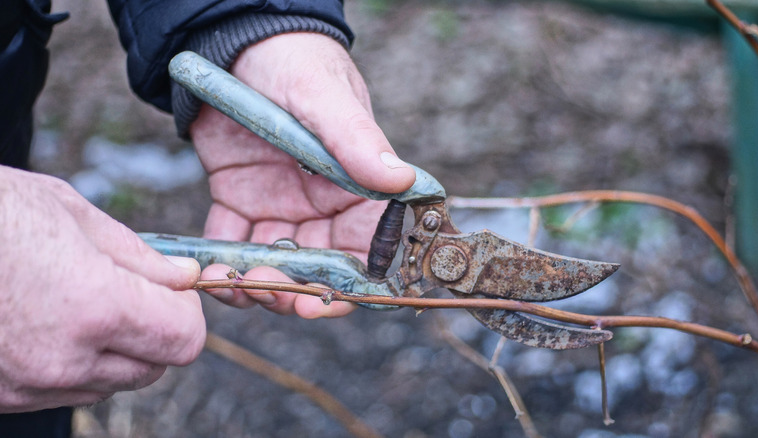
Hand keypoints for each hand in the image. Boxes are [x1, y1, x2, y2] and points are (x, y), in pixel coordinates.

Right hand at [0, 167, 205, 412]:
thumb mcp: (72, 213)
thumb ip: (140, 256)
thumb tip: (184, 278)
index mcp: (96, 306)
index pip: (185, 340)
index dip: (187, 312)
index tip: (172, 288)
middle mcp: (66, 359)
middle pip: (155, 368)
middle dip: (156, 332)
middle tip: (131, 292)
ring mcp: (28, 385)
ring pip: (111, 383)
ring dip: (115, 351)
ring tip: (78, 301)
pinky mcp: (1, 397)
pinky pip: (64, 391)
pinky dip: (73, 364)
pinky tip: (45, 322)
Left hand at [189, 33, 414, 317]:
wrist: (234, 37)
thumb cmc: (292, 59)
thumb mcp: (324, 97)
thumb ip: (358, 141)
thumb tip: (402, 182)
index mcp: (357, 188)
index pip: (368, 249)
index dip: (352, 286)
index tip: (322, 303)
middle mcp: (323, 206)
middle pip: (319, 269)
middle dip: (295, 293)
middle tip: (266, 293)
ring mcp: (281, 206)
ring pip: (275, 264)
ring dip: (255, 283)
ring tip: (230, 281)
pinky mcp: (239, 199)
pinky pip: (232, 241)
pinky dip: (219, 260)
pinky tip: (206, 268)